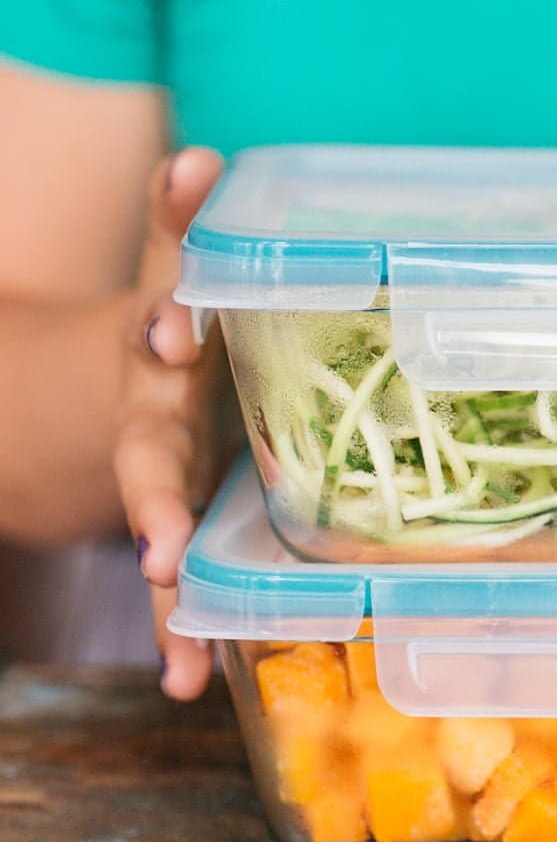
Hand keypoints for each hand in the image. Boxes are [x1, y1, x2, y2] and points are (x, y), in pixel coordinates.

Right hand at [113, 147, 233, 700]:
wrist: (71, 403)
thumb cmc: (156, 329)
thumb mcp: (158, 273)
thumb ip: (176, 222)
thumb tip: (200, 157)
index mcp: (160, 348)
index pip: (161, 322)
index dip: (168, 321)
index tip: (175, 331)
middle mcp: (149, 419)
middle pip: (148, 456)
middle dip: (155, 495)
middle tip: (158, 538)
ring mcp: (153, 481)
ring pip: (157, 539)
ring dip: (168, 589)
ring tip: (181, 647)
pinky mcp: (168, 527)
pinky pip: (174, 583)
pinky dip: (180, 630)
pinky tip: (185, 684)